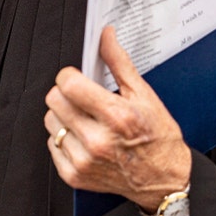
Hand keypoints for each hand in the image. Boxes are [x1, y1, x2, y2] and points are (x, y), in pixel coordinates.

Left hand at [44, 26, 190, 210]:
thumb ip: (119, 63)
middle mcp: (98, 141)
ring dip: (63, 116)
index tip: (77, 77)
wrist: (163, 179)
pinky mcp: (75, 175)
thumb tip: (105, 36)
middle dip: (66, 93)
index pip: (68, 84)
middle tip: (83, 98)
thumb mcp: (144, 95)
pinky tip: (83, 138)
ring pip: (51, 122)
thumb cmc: (157, 138)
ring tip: (85, 119)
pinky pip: (52, 144)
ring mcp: (84, 160)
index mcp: (116, 116)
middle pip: (54, 100)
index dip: (70, 75)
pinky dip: (64, 138)